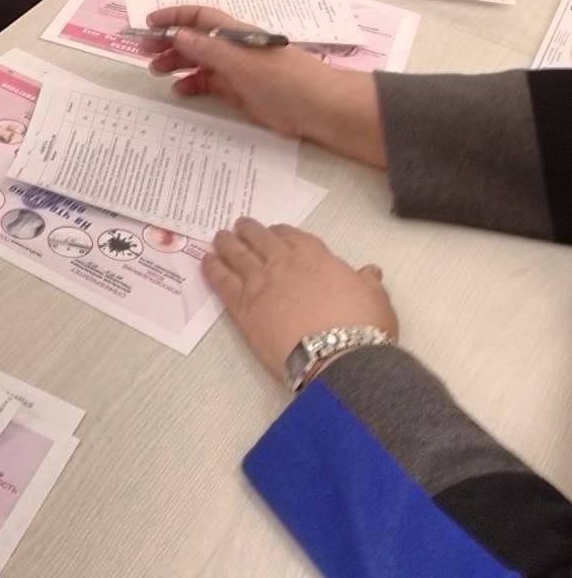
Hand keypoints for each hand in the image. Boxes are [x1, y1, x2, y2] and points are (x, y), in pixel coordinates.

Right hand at [141, 6, 385, 166]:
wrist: (319, 109)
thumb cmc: (284, 78)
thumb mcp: (241, 62)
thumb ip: (207, 49)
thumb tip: (176, 33)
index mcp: (235, 33)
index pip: (199, 17)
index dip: (174, 16)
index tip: (148, 23)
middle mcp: (233, 49)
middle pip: (195, 39)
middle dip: (168, 41)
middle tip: (143, 50)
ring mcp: (237, 71)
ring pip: (199, 62)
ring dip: (176, 63)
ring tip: (154, 70)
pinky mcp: (240, 93)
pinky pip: (209, 84)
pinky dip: (192, 85)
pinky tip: (178, 90)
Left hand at [203, 219, 396, 382]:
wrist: (336, 356)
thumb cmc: (362, 329)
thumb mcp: (375, 300)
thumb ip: (368, 283)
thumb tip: (371, 271)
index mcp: (315, 257)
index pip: (293, 236)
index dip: (281, 233)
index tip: (275, 233)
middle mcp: (284, 263)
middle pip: (260, 239)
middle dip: (250, 230)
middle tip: (240, 226)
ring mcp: (260, 282)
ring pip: (238, 254)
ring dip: (227, 243)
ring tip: (219, 237)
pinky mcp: (243, 305)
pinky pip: (223, 281)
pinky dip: (213, 269)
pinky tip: (206, 262)